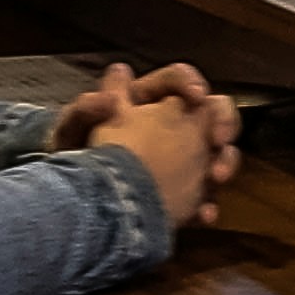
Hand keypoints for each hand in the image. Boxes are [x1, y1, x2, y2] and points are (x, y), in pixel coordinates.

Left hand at [55, 61, 238, 226]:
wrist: (70, 198)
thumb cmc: (70, 156)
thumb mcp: (72, 130)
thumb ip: (87, 108)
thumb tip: (111, 87)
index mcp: (145, 101)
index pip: (176, 80)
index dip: (190, 82)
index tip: (196, 97)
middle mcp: (170, 125)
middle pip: (212, 111)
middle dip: (223, 122)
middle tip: (218, 140)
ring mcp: (181, 159)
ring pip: (218, 153)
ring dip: (224, 163)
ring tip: (216, 177)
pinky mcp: (183, 191)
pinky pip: (205, 194)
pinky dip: (207, 203)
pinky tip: (203, 214)